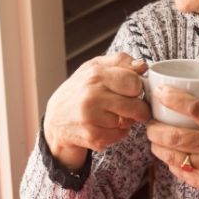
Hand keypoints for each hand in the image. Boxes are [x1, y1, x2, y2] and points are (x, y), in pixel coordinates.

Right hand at [44, 52, 150, 169]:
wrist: (55, 118)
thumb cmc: (80, 90)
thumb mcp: (95, 67)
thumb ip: (120, 61)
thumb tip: (142, 66)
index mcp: (95, 74)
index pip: (134, 82)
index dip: (137, 87)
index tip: (132, 90)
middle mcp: (92, 96)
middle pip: (135, 106)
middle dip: (138, 107)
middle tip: (130, 106)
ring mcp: (91, 118)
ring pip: (129, 122)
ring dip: (126, 120)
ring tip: (112, 114)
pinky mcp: (93, 137)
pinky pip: (121, 135)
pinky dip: (118, 132)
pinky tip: (106, 125)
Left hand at [146, 85, 198, 198]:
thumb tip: (198, 94)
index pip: (193, 107)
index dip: (172, 98)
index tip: (160, 92)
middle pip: (172, 135)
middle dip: (153, 128)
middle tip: (149, 122)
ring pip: (171, 155)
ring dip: (156, 146)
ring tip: (155, 139)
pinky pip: (180, 172)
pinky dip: (170, 162)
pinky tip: (169, 156)